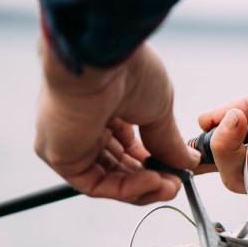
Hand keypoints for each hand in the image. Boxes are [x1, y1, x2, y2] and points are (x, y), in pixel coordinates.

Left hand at [34, 38, 199, 203]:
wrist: (101, 57)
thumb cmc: (127, 68)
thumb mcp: (159, 108)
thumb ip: (169, 141)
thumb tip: (187, 163)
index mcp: (105, 106)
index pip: (127, 147)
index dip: (155, 162)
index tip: (179, 171)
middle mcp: (84, 124)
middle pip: (118, 166)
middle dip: (151, 180)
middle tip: (176, 185)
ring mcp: (70, 140)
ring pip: (107, 179)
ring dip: (142, 188)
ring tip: (169, 186)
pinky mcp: (60, 154)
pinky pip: (94, 183)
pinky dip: (125, 189)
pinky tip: (151, 181)